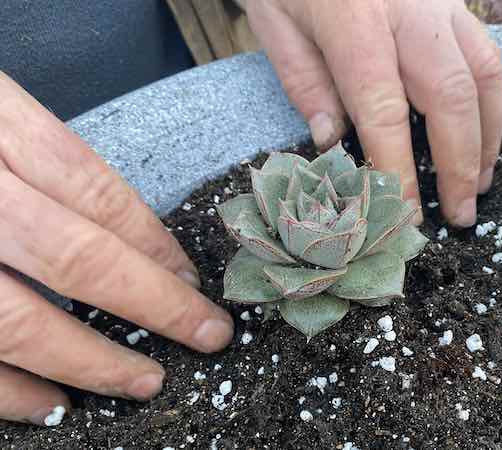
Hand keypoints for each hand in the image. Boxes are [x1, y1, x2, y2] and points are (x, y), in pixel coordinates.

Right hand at [0, 73, 232, 424]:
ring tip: (143, 381)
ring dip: (89, 359)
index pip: (92, 188)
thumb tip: (124, 235)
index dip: (152, 238)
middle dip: (152, 304)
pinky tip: (52, 404)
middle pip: (75, 255)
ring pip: (16, 319)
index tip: (192, 277)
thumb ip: (35, 162)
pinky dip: (8, 391)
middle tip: (206, 335)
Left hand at [245, 0, 501, 226]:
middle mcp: (410, 11)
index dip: (398, 169)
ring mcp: (441, 1)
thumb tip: (333, 143)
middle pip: (452, 97)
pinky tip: (483, 130)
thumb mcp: (273, 20)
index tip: (406, 215)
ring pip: (485, 73)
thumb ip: (304, 81)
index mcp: (355, 21)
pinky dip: (492, 100)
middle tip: (462, 214)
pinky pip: (486, 52)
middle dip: (462, 164)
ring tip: (483, 181)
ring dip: (489, 135)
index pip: (384, 111)